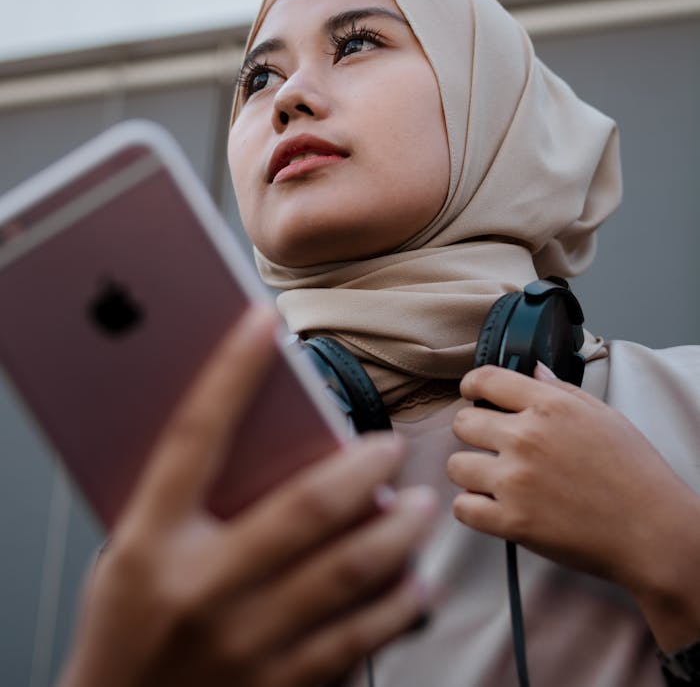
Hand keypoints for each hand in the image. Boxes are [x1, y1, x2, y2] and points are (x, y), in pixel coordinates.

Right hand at [58, 306, 436, 686]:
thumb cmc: (124, 627)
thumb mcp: (128, 553)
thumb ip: (179, 501)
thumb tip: (246, 435)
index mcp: (152, 543)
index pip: (194, 436)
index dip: (230, 371)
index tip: (261, 322)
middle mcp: (201, 588)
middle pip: (303, 507)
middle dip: (361, 467)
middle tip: (390, 446)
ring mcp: (245, 642)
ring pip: (346, 571)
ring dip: (398, 531)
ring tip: (422, 506)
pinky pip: (356, 639)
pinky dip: (396, 605)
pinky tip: (416, 584)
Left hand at [447, 363, 699, 650]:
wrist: (653, 532)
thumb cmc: (635, 474)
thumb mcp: (603, 415)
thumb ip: (560, 389)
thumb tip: (533, 370)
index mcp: (550, 406)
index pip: (487, 379)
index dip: (472, 385)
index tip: (471, 393)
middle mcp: (527, 438)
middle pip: (462, 423)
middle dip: (473, 432)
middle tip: (490, 445)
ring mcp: (516, 480)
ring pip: (455, 466)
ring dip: (470, 473)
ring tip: (492, 479)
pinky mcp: (512, 521)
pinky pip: (462, 508)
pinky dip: (473, 509)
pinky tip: (493, 506)